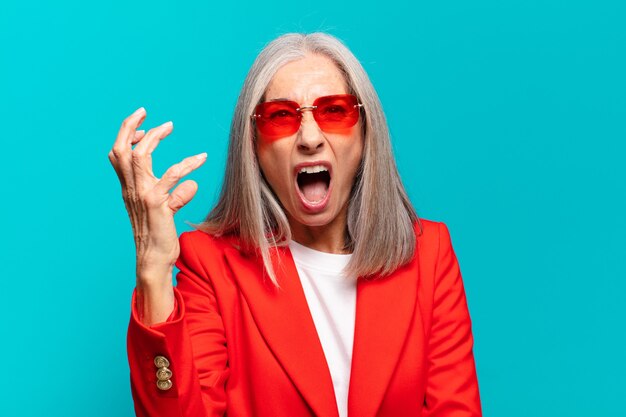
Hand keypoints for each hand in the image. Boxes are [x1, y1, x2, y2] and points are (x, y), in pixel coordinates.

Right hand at [108, 107, 206, 284]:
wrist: (154, 260)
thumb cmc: (160, 236)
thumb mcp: (165, 210)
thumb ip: (175, 195)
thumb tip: (191, 183)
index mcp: (129, 189)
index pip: (118, 156)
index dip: (126, 137)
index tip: (142, 127)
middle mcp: (131, 189)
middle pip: (122, 150)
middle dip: (130, 126)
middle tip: (146, 112)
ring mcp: (143, 196)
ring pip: (140, 157)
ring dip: (154, 137)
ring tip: (170, 126)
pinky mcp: (158, 205)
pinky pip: (171, 176)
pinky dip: (187, 164)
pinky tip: (201, 158)